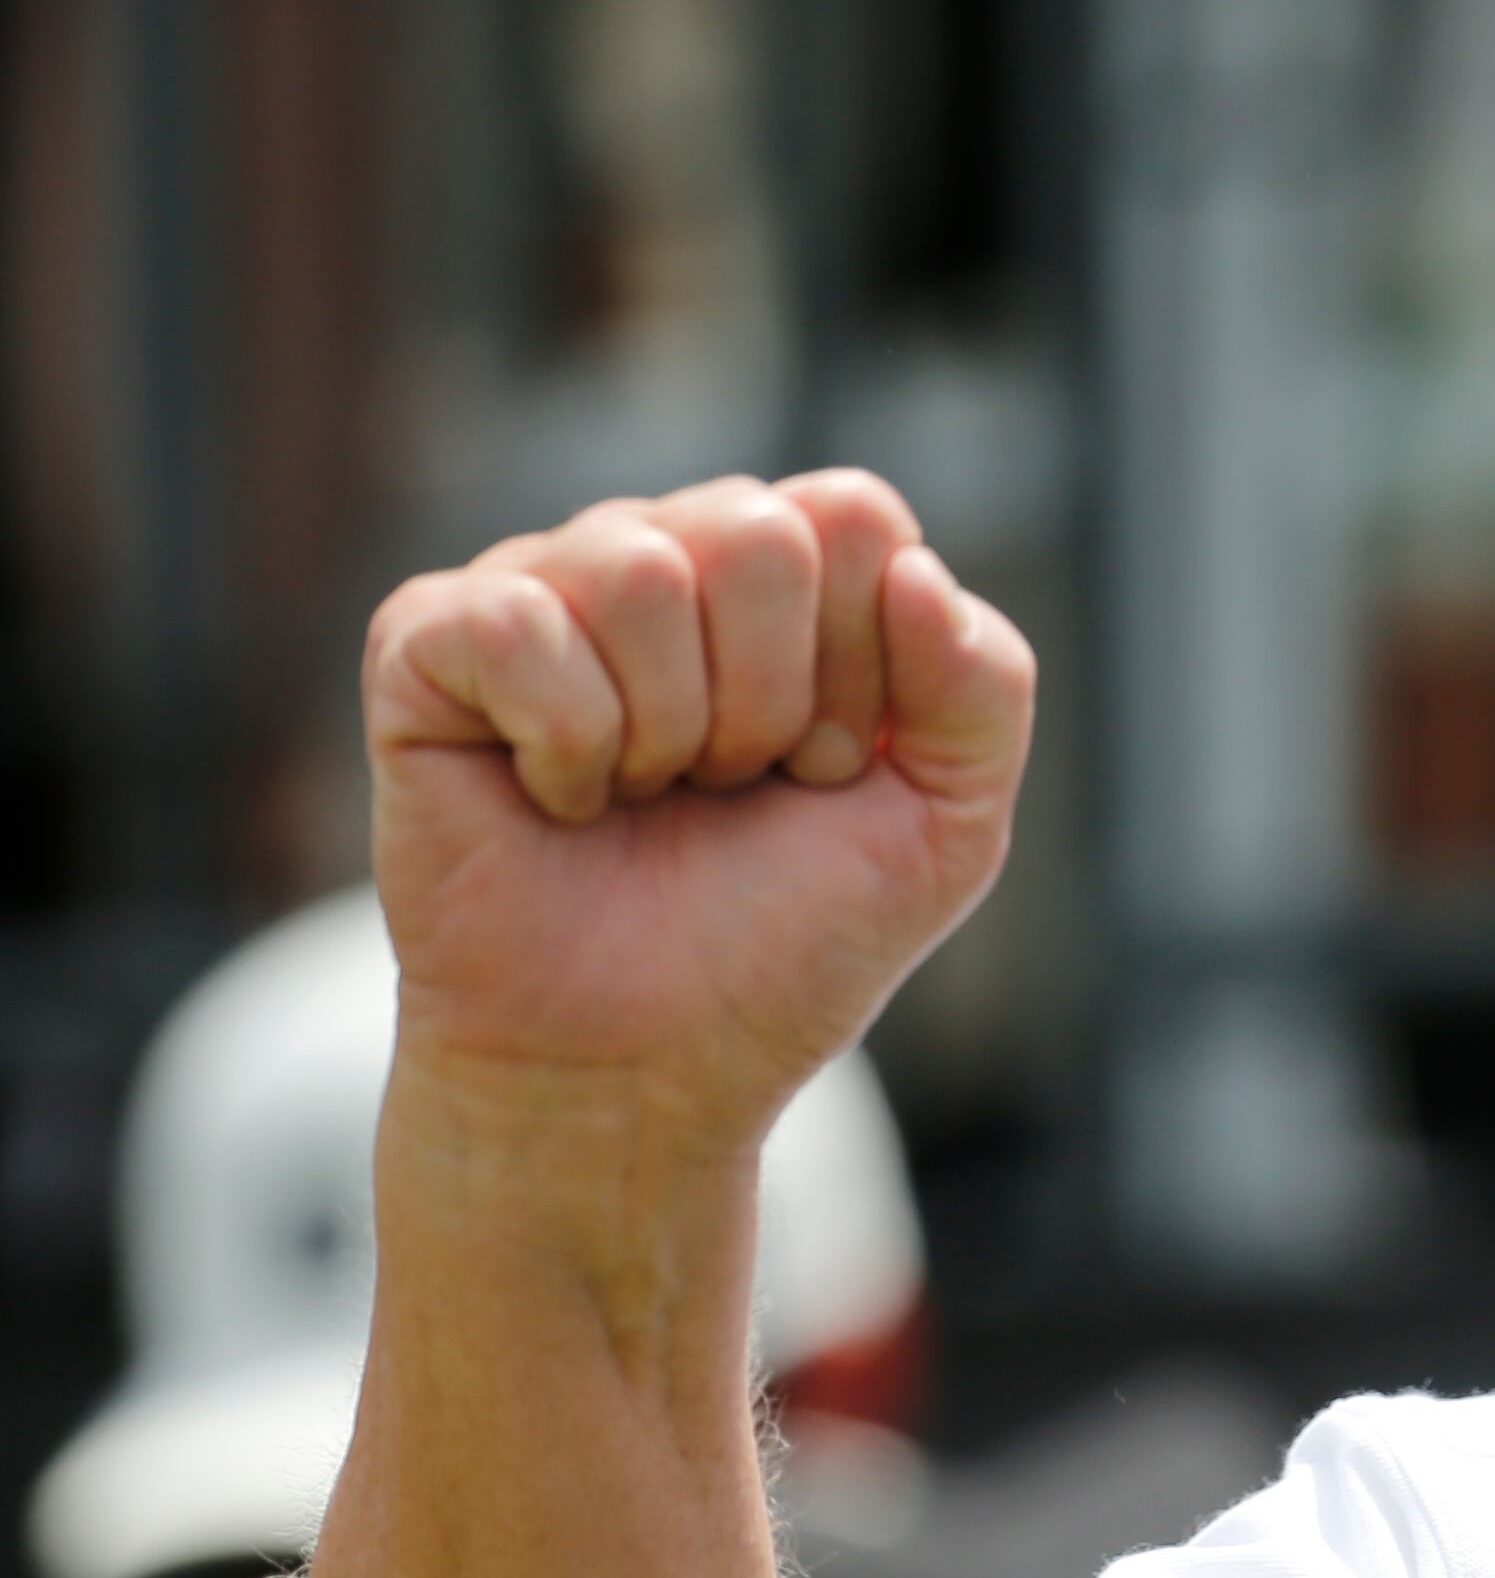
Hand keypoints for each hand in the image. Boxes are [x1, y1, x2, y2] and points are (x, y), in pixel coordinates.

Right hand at [363, 471, 1036, 1157]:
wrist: (648, 1064)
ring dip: (671, 732)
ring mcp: (539, 587)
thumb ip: (984, 687)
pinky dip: (566, 746)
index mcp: (783, 577)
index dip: (864, 664)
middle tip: (732, 789)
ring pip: (637, 569)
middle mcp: (659, 553)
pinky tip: (559, 800)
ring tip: (649, 800)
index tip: (832, 769)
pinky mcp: (426, 642)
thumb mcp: (947, 825)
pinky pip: (518, 626)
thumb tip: (911, 569)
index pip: (850, 513)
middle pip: (754, 531)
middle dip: (771, 701)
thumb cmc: (787, 940)